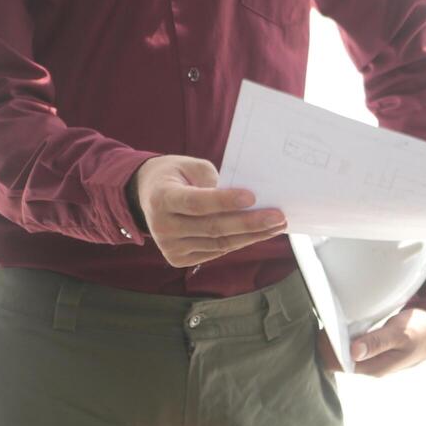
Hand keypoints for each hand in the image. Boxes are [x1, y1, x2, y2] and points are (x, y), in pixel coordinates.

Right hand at [132, 156, 285, 267]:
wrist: (147, 196)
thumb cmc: (175, 176)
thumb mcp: (189, 166)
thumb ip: (213, 180)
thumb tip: (247, 199)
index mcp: (161, 198)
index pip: (197, 203)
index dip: (225, 201)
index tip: (252, 197)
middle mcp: (162, 227)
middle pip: (213, 228)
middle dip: (250, 223)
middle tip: (278, 216)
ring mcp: (170, 247)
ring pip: (219, 244)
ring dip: (252, 236)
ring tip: (276, 225)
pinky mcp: (179, 259)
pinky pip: (216, 251)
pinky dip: (240, 242)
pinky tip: (259, 234)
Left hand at [316, 308, 425, 377]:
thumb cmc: (423, 331)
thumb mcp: (401, 334)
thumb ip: (377, 342)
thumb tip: (353, 352)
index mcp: (376, 368)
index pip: (339, 364)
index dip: (327, 349)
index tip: (323, 329)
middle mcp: (372, 366)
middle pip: (338, 359)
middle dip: (328, 343)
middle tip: (323, 319)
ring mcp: (373, 358)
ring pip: (344, 351)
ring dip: (335, 338)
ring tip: (329, 319)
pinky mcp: (374, 348)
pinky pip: (352, 344)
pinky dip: (345, 334)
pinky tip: (342, 322)